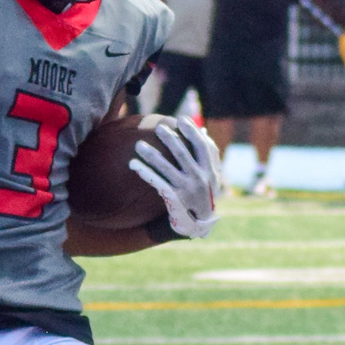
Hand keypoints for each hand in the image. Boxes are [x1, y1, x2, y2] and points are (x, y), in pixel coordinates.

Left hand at [128, 118, 221, 239]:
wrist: (198, 224)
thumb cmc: (204, 194)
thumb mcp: (211, 175)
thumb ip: (208, 154)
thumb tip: (202, 130)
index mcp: (210, 170)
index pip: (202, 146)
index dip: (192, 132)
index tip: (180, 120)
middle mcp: (199, 179)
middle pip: (183, 155)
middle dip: (170, 139)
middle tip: (158, 127)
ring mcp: (186, 190)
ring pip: (167, 169)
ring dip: (152, 156)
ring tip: (138, 145)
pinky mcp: (173, 199)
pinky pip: (157, 183)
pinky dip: (145, 173)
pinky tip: (133, 164)